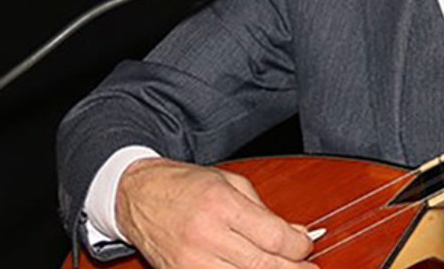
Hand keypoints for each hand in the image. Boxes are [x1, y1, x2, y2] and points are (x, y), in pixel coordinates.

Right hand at [116, 157, 316, 268]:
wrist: (138, 196)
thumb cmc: (185, 185)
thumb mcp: (231, 183)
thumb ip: (266, 211)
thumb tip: (297, 235)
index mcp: (222, 205)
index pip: (273, 237)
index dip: (298, 247)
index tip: (305, 246)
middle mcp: (206, 235)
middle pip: (262, 265)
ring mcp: (191, 261)